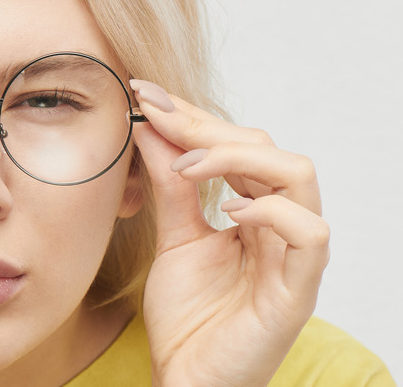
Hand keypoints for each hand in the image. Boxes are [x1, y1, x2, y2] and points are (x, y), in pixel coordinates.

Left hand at [130, 80, 328, 386]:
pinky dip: (271, 210)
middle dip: (207, 125)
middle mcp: (280, 226)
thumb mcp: (173, 237)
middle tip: (153, 115)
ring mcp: (293, 256)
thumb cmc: (189, 316)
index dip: (193, 115)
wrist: (188, 379)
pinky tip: (228, 211)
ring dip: (237, 157)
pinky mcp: (298, 290)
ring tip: (187, 165)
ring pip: (299, 177)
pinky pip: (311, 234)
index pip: (238, 145)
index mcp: (254, 211)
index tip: (144, 95)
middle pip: (268, 149)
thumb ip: (169, 185)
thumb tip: (149, 125)